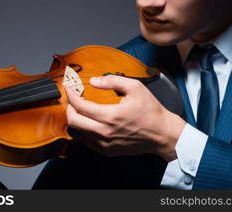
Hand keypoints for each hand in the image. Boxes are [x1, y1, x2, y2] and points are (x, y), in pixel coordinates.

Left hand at [65, 75, 185, 160]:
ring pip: (77, 133)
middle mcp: (105, 132)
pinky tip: (88, 121)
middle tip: (73, 98)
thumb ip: (113, 81)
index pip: (80, 106)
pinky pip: (86, 142)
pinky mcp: (107, 151)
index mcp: (111, 116)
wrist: (162, 134)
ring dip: (75, 119)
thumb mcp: (135, 88)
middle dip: (69, 107)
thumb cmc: (151, 111)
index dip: (71, 94)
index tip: (70, 87)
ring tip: (79, 109)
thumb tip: (94, 80)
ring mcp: (105, 144)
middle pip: (73, 121)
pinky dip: (82, 130)